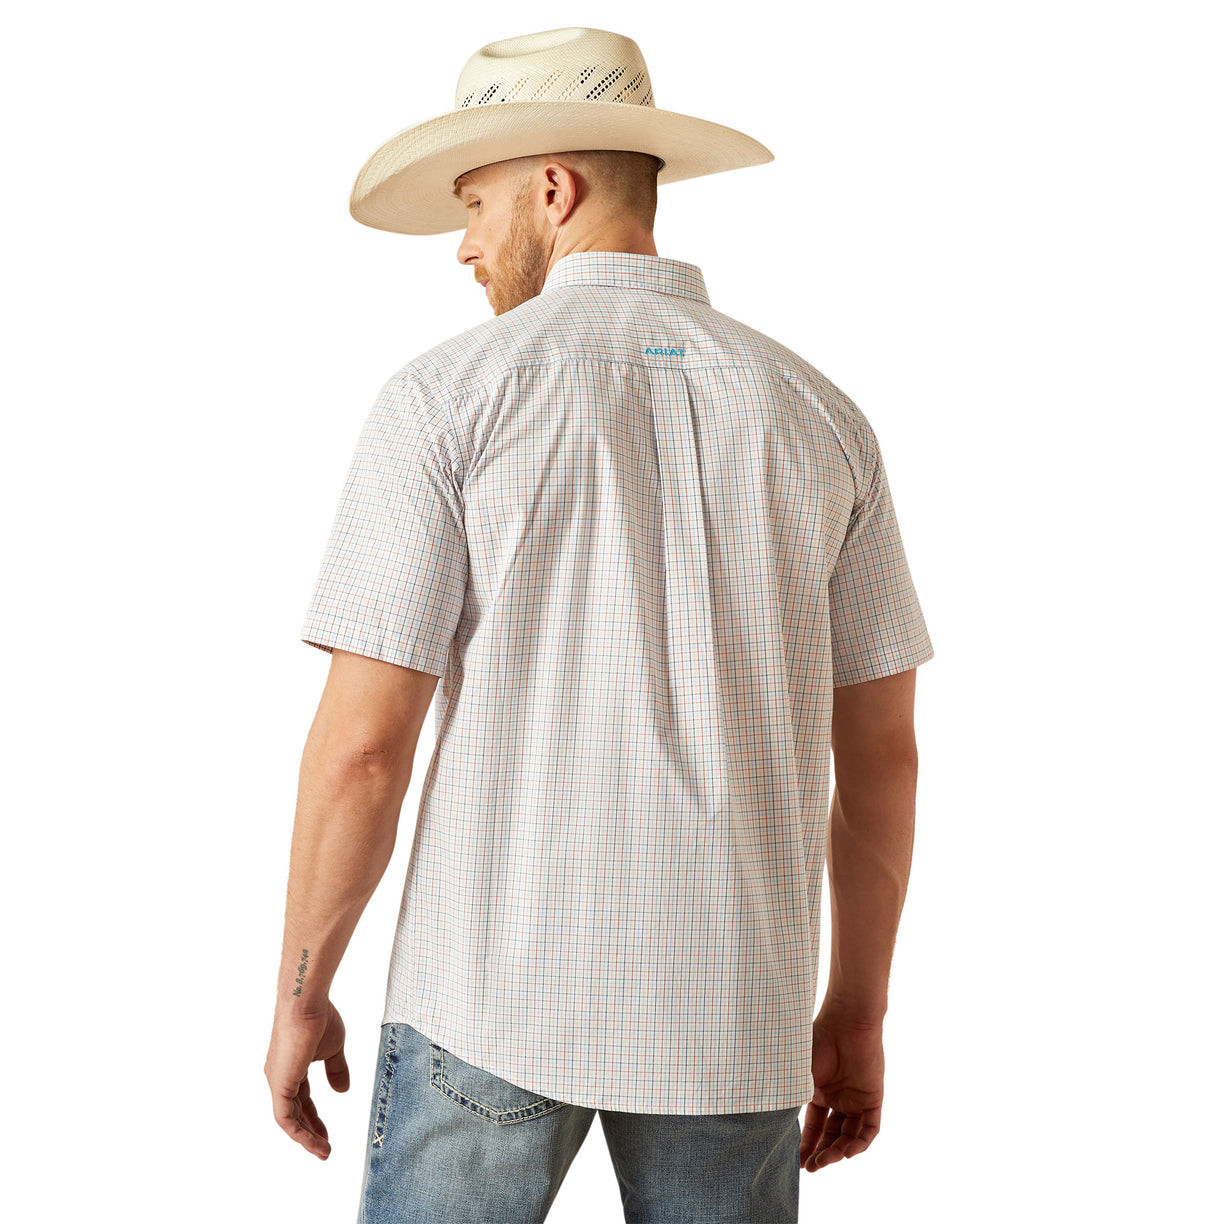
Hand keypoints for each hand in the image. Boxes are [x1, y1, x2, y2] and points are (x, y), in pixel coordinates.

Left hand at [265, 999, 349, 1159]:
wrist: (306, 1003)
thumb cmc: (319, 1017)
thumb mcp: (333, 1048)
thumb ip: (336, 1070)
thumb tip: (342, 1091)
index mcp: (291, 1067)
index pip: (302, 1100)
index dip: (314, 1118)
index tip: (327, 1134)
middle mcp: (280, 1076)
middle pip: (295, 1113)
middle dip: (310, 1132)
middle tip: (325, 1148)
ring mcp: (278, 1081)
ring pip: (288, 1120)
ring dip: (306, 1138)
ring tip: (323, 1151)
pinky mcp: (279, 1085)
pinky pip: (285, 1118)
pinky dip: (299, 1133)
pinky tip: (314, 1142)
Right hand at [799, 1012, 883, 1172]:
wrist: (845, 1022)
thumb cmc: (816, 1042)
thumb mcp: (797, 1075)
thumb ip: (789, 1100)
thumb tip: (771, 1126)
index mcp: (818, 1090)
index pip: (813, 1126)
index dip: (805, 1145)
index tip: (796, 1163)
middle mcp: (837, 1097)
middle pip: (831, 1135)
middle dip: (821, 1154)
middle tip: (811, 1168)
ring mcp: (856, 1099)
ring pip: (849, 1135)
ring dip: (837, 1152)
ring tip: (824, 1162)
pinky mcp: (873, 1098)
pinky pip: (869, 1129)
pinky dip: (859, 1143)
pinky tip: (846, 1152)